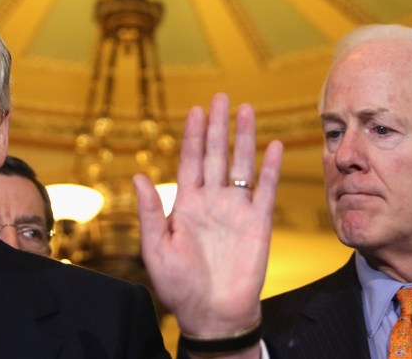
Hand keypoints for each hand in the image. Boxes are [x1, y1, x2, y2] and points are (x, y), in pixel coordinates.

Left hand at [136, 93, 281, 338]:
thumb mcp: (156, 248)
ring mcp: (236, 210)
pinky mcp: (258, 224)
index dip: (193, 136)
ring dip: (244, 138)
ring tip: (247, 110)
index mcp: (186, 204)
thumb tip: (138, 176)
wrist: (212, 314)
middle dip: (218, 126)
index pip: (190, 161)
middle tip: (221, 97)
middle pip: (216, 155)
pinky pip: (265, 190)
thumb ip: (150, 211)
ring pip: (240, 165)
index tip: (196, 110)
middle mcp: (211, 201)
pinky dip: (269, 168)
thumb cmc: (179, 286)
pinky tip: (272, 146)